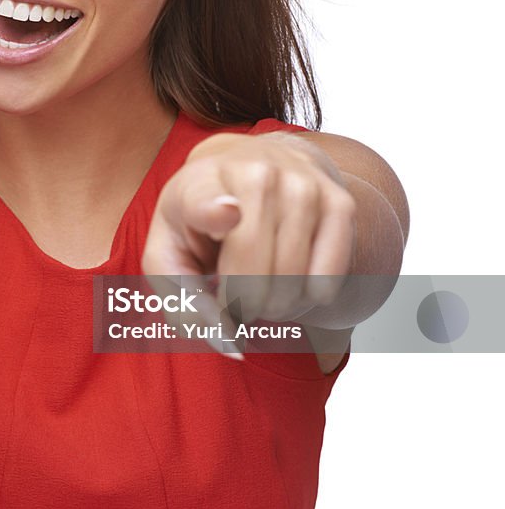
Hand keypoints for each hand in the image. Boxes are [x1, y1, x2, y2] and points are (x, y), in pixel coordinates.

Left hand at [141, 130, 356, 333]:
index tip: (225, 214)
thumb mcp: (169, 253)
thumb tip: (230, 344)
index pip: (206, 201)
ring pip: (292, 281)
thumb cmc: (203, 221)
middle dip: (241, 305)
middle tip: (235, 296)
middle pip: (252, 270)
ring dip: (276, 305)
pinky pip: (329, 279)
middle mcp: (255, 175)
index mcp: (199, 184)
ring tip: (262, 285)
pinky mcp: (340, 202)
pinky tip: (293, 275)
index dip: (213, 211)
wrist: (257, 165)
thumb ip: (184, 304)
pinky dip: (310, 296)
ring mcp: (302, 185)